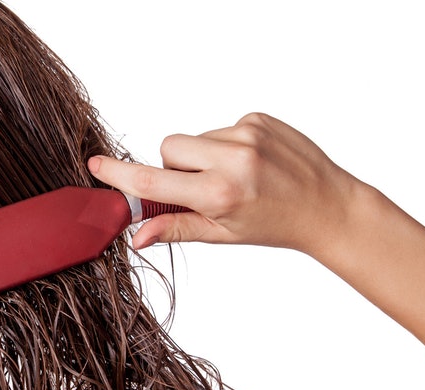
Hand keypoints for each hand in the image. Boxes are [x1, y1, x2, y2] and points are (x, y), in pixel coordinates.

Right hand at [88, 113, 362, 256]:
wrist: (328, 206)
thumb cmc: (276, 224)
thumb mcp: (222, 234)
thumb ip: (175, 228)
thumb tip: (136, 236)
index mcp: (220, 194)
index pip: (153, 181)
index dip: (119, 174)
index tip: (96, 165)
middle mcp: (233, 160)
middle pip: (168, 147)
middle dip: (173, 165)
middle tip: (198, 187)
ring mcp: (248, 134)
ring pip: (194, 138)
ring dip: (202, 156)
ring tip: (232, 176)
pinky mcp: (258, 118)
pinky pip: (219, 127)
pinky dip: (225, 144)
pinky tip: (249, 162)